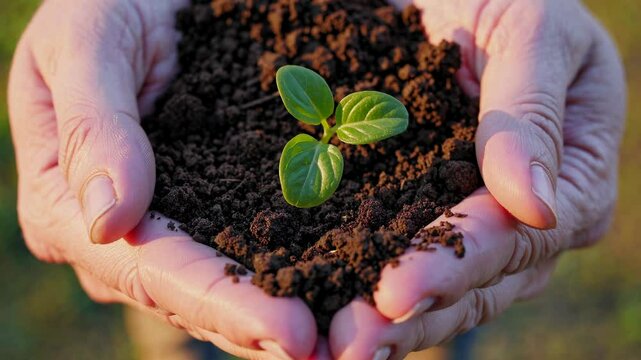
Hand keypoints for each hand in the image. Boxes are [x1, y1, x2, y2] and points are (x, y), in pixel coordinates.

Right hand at [8, 1, 316, 358]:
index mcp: (64, 200)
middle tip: (333, 351)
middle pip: (191, 292)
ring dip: (282, 306)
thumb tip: (108, 220)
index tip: (288, 329)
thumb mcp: (84, 41)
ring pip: (222, 279)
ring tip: (342, 335)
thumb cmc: (102, 2)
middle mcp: (115, 228)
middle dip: (260, 323)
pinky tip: (333, 281)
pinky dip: (289, 262)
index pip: (149, 268)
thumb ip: (93, 125)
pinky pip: (246, 238)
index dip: (219, 303)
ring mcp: (161, 216)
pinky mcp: (202, 196)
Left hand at [328, 0, 625, 357]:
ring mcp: (478, 225)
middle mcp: (528, 220)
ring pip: (441, 290)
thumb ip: (531, 112)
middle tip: (352, 345)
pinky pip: (401, 257)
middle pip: (477, 283)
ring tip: (336, 349)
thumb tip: (537, 205)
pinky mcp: (428, 216)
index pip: (517, 237)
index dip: (456, 263)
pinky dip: (365, 285)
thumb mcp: (531, 32)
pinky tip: (326, 313)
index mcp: (575, 178)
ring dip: (387, 323)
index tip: (397, 290)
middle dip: (414, 314)